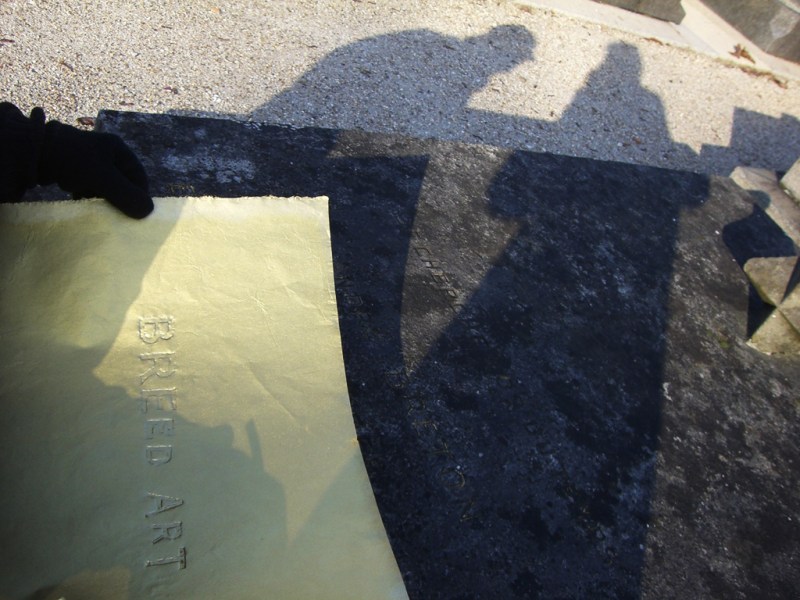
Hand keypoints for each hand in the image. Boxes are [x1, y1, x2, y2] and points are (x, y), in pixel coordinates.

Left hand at [39, 119, 153, 218]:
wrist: (34, 152)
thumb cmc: (73, 160)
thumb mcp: (103, 178)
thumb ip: (126, 195)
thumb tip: (148, 211)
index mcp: (118, 149)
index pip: (138, 176)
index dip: (140, 195)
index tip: (136, 213)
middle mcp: (106, 152)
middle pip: (122, 182)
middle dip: (120, 199)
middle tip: (117, 214)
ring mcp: (90, 160)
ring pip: (106, 186)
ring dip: (103, 198)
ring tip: (96, 207)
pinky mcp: (75, 169)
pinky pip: (89, 186)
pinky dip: (88, 195)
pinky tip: (82, 201)